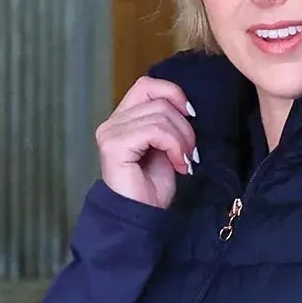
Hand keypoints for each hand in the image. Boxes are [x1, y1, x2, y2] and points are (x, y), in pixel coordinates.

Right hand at [95, 76, 197, 209]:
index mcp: (123, 119)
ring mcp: (110, 133)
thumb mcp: (166, 146)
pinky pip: (155, 130)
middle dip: (184, 125)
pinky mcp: (114, 145)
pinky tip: (178, 165)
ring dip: (181, 139)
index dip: (173, 94)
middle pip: (158, 100)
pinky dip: (174, 146)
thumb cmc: (153, 187)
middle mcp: (112, 123)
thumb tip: (186, 104)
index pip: (147, 85)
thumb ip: (168, 122)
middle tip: (189, 152)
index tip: (191, 116)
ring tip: (183, 161)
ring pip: (160, 115)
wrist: (141, 217)